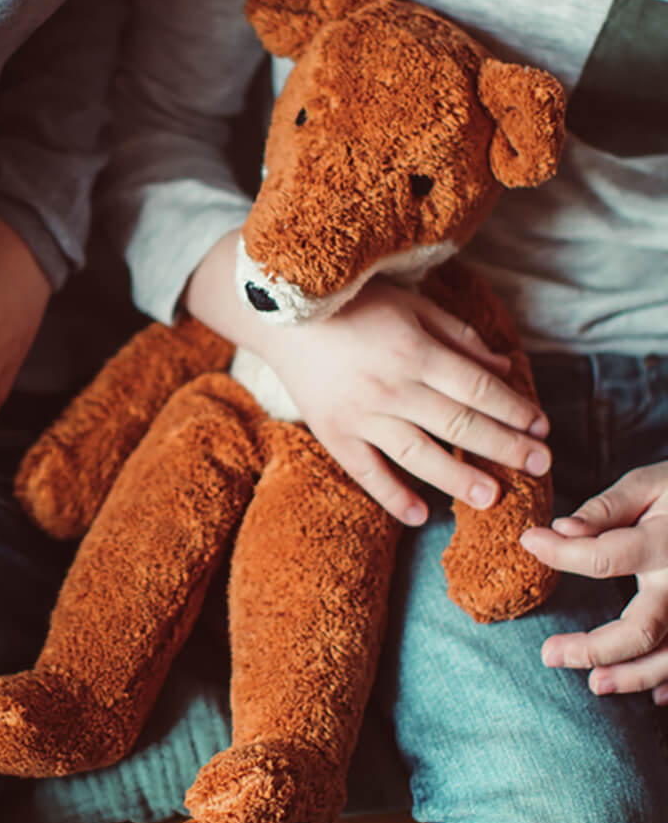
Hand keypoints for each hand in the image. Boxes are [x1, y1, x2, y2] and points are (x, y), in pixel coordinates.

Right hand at [184, 233, 551, 524]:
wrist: (281, 319)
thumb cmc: (353, 306)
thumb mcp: (411, 306)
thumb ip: (458, 338)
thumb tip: (503, 371)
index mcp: (414, 351)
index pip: (476, 389)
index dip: (514, 410)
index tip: (542, 428)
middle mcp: (390, 387)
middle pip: (458, 424)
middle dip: (504, 447)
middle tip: (541, 466)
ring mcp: (360, 415)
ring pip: (417, 454)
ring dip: (457, 478)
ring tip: (491, 497)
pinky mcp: (333, 434)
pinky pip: (366, 471)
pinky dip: (392, 496)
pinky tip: (419, 515)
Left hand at [521, 463, 667, 703]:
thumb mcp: (649, 485)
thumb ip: (606, 509)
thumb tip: (561, 529)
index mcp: (666, 544)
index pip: (606, 558)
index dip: (561, 553)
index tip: (529, 540)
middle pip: (643, 629)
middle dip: (593, 649)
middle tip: (547, 654)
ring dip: (634, 675)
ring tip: (594, 684)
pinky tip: (652, 694)